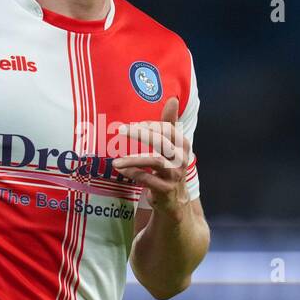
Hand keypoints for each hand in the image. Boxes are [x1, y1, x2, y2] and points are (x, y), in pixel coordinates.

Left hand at [111, 96, 190, 212]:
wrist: (175, 200)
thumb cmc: (170, 167)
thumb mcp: (172, 145)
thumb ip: (170, 123)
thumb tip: (172, 99)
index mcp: (184, 145)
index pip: (167, 129)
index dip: (149, 125)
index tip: (132, 126)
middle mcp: (182, 159)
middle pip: (162, 142)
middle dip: (141, 134)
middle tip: (121, 130)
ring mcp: (175, 175)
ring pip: (155, 161)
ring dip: (133, 159)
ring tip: (115, 161)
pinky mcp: (166, 189)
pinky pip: (147, 179)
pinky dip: (133, 173)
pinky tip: (121, 170)